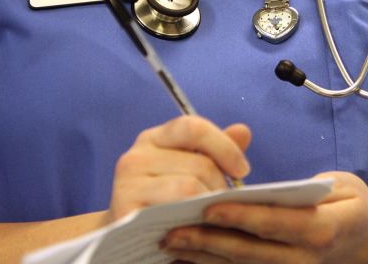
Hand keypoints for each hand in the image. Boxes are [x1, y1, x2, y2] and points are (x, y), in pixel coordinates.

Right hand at [107, 115, 251, 222]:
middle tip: (225, 206)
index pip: (193, 127)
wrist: (128, 240)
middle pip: (199, 163)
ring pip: (189, 187)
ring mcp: (126, 183)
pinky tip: (195, 228)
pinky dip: (192, 221)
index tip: (242, 171)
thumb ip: (215, 152)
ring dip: (210, 206)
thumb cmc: (165, 203)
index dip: (224, 147)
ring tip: (211, 218)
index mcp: (154, 139)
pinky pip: (173, 210)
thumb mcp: (190, 172)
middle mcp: (136, 156)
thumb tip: (243, 131)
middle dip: (221, 187)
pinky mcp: (125, 210)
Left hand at [161, 171, 367, 263]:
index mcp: (322, 229)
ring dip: (203, 256)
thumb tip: (268, 189)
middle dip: (208, 242)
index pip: (275, 223)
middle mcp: (304, 258)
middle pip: (250, 252)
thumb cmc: (353, 206)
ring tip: (171, 243)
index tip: (209, 208)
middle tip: (173, 230)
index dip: (241, 217)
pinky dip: (214, 263)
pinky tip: (187, 254)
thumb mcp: (343, 185)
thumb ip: (306, 189)